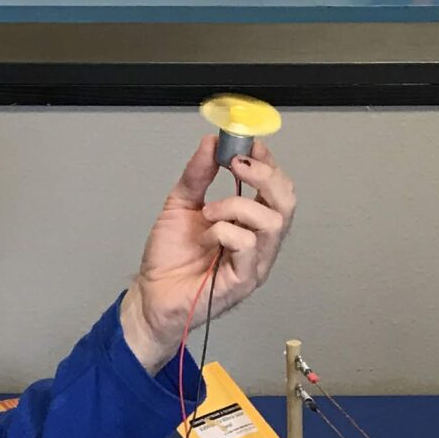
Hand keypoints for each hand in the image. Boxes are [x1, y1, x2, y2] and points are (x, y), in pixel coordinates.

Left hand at [118, 136, 297, 367]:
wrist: (151, 294)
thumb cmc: (170, 258)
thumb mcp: (180, 204)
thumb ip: (197, 175)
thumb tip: (211, 142)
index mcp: (250, 223)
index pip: (277, 188)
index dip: (267, 162)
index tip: (246, 143)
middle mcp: (259, 242)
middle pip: (287, 201)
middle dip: (265, 175)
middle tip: (236, 164)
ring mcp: (255, 263)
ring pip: (271, 222)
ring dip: (237, 205)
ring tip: (208, 212)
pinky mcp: (243, 281)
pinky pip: (247, 245)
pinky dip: (225, 231)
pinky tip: (207, 236)